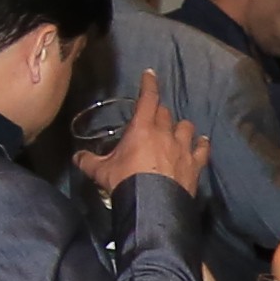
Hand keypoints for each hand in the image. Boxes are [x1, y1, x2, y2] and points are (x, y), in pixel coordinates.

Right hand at [94, 81, 209, 199]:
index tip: (150, 74)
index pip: (147, 99)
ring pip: (186, 127)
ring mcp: (183, 148)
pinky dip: (201, 144)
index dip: (149, 85)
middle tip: (152, 119)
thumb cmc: (125, 182)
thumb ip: (88, 161)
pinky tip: (201, 142)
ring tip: (176, 131)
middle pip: (165, 113)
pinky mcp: (195, 164)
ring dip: (180, 126)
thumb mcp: (101, 171)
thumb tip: (76, 157)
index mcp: (142, 129)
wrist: (151, 206)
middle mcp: (165, 133)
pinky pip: (202, 149)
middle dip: (158, 113)